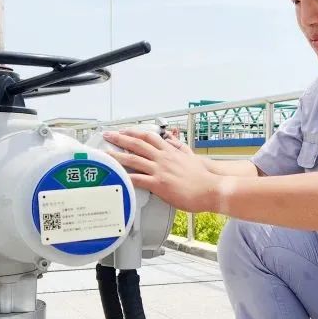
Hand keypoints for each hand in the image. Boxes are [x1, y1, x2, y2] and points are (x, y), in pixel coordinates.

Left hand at [103, 128, 221, 212]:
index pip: (149, 137)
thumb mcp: (191, 156)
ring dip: (117, 156)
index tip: (124, 130)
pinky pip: (138, 179)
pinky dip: (126, 177)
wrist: (211, 188)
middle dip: (120, 138)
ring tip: (106, 154)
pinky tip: (116, 177)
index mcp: (170, 151)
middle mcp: (163, 158)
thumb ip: (180, 148)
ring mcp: (160, 170)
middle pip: (137, 144)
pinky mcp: (159, 184)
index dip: (134, 132)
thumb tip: (173, 141)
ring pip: (133, 159)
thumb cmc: (203, 176)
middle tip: (108, 135)